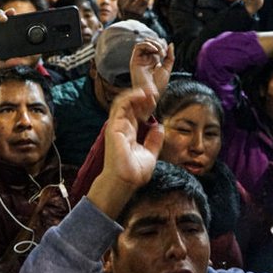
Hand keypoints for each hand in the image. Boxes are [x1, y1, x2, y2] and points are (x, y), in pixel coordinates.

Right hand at [88, 89, 164, 218]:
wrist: (125, 182)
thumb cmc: (134, 172)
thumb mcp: (150, 154)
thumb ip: (154, 140)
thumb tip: (158, 127)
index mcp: (129, 133)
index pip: (136, 112)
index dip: (146, 104)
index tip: (157, 99)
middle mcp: (121, 127)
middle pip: (130, 105)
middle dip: (143, 96)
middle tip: (155, 90)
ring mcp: (116, 126)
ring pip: (124, 102)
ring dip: (137, 93)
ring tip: (150, 90)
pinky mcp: (114, 126)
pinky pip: (120, 106)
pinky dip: (130, 97)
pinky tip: (142, 94)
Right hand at [129, 40, 173, 110]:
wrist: (151, 93)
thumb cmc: (158, 85)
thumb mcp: (167, 68)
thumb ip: (170, 56)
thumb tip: (171, 44)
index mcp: (153, 60)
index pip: (157, 45)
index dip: (162, 44)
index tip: (167, 52)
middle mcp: (146, 58)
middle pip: (151, 42)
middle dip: (159, 44)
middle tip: (164, 53)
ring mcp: (139, 59)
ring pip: (145, 42)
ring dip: (154, 44)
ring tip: (160, 52)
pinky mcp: (134, 60)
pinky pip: (138, 46)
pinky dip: (147, 45)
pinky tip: (154, 50)